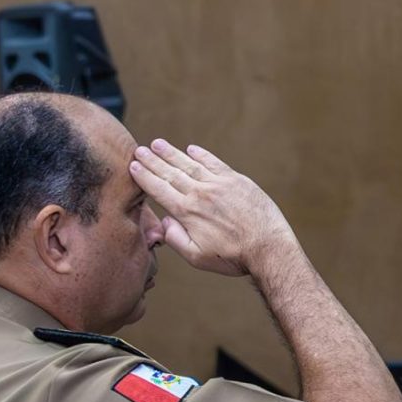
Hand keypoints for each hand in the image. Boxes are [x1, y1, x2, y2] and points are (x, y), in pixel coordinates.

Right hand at [127, 140, 294, 277]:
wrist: (268, 248)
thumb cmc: (233, 257)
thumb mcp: (197, 257)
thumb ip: (175, 239)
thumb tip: (165, 222)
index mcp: (187, 212)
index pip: (159, 189)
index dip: (144, 177)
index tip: (133, 166)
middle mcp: (200, 194)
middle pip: (170, 173)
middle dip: (152, 161)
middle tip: (139, 150)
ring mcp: (219, 184)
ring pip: (190, 164)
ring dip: (172, 153)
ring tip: (158, 144)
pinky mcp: (237, 181)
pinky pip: (214, 163)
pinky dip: (201, 155)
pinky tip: (191, 149)